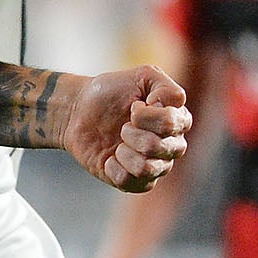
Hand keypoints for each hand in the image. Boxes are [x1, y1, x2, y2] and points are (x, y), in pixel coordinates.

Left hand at [64, 65, 189, 192]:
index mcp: (178, 120)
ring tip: (117, 142)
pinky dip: (114, 167)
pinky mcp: (134, 182)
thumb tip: (166, 111)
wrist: (78, 111)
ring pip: (147, 168)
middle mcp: (171, 146)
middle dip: (132, 133)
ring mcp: (154, 166)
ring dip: (125, 151)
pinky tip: (110, 157)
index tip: (133, 106)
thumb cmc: (112, 92)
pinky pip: (129, 182)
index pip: (172, 123)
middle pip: (159, 147)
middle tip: (122, 125)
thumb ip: (165, 87)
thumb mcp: (142, 76)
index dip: (145, 115)